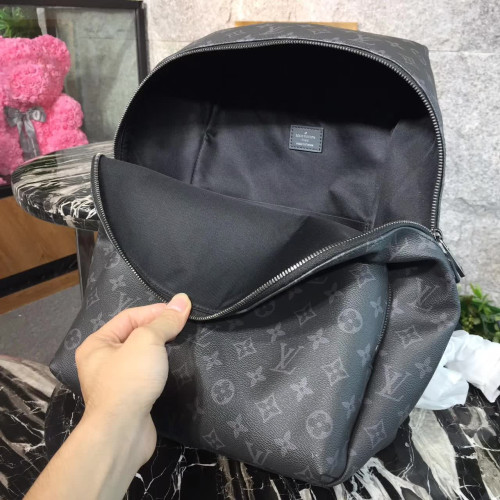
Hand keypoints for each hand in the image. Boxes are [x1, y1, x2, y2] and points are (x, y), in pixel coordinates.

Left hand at [75, 293, 190, 465]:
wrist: (122, 433)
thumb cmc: (129, 380)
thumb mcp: (148, 341)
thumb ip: (165, 321)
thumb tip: (183, 299)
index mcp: (97, 344)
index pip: (130, 316)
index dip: (157, 311)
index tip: (182, 311)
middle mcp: (101, 361)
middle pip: (134, 335)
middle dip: (158, 329)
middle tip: (182, 326)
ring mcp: (114, 383)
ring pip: (140, 356)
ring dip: (159, 349)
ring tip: (179, 343)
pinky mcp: (128, 399)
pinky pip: (144, 375)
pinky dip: (158, 368)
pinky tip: (170, 367)